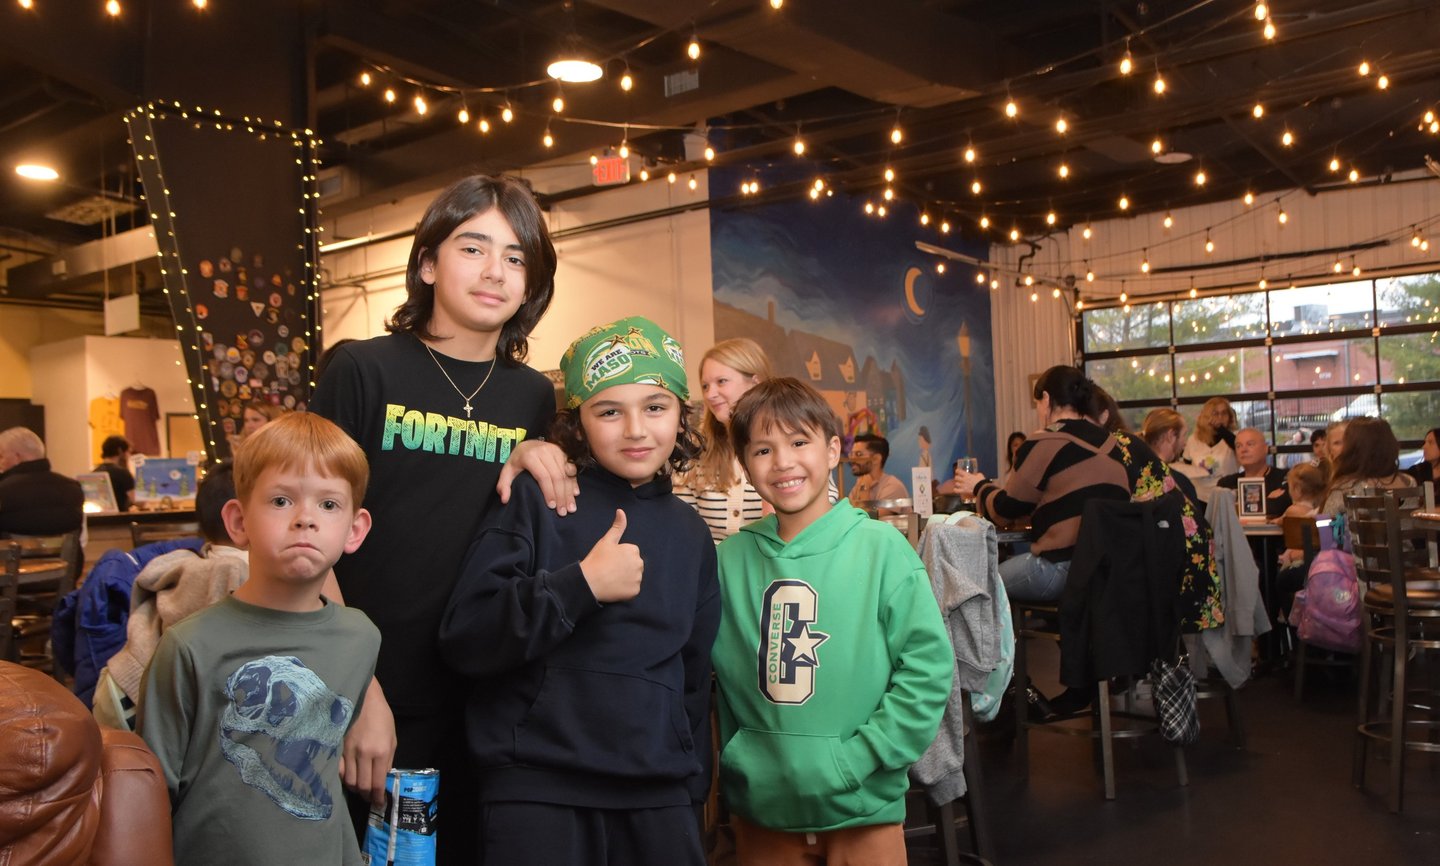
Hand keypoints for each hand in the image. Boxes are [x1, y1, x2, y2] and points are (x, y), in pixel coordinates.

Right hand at [340, 678, 396, 807]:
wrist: (362, 699)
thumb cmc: (381, 717)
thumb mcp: (392, 738)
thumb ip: (387, 760)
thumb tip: (383, 779)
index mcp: (380, 751)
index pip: (377, 783)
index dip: (377, 797)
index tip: (379, 804)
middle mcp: (364, 754)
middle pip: (362, 786)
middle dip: (367, 796)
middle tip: (370, 798)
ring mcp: (348, 752)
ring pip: (348, 781)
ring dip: (355, 789)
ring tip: (360, 789)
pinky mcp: (338, 748)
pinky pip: (338, 771)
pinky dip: (343, 779)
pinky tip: (348, 778)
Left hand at [499, 440, 578, 514]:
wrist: (528, 444)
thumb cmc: (518, 461)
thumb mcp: (507, 471)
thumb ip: (503, 485)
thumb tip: (504, 500)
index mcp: (530, 456)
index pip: (543, 476)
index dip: (548, 492)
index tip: (551, 506)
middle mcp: (545, 451)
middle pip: (557, 476)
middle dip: (561, 496)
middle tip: (562, 512)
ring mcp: (556, 450)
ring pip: (566, 474)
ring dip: (569, 492)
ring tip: (570, 508)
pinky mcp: (564, 452)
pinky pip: (571, 469)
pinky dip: (573, 482)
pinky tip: (575, 494)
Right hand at [580, 509, 643, 602]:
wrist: (590, 582)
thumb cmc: (597, 560)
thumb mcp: (607, 540)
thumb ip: (617, 526)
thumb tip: (621, 511)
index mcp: (633, 550)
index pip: (630, 553)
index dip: (619, 557)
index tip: (609, 560)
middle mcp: (639, 563)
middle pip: (634, 565)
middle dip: (625, 567)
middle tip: (610, 570)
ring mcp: (638, 578)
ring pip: (634, 577)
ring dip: (626, 578)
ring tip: (612, 579)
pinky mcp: (635, 591)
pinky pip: (633, 589)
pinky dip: (626, 590)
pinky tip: (615, 587)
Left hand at [953, 470, 985, 497]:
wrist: (981, 489)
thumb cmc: (981, 481)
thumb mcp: (980, 475)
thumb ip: (977, 474)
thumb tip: (976, 475)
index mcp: (967, 475)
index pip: (958, 471)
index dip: (957, 471)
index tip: (958, 472)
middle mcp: (963, 480)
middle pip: (956, 477)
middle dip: (957, 478)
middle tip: (960, 479)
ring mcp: (962, 485)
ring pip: (956, 484)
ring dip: (957, 484)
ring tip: (959, 484)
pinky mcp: (963, 491)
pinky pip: (956, 490)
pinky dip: (956, 490)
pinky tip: (957, 489)